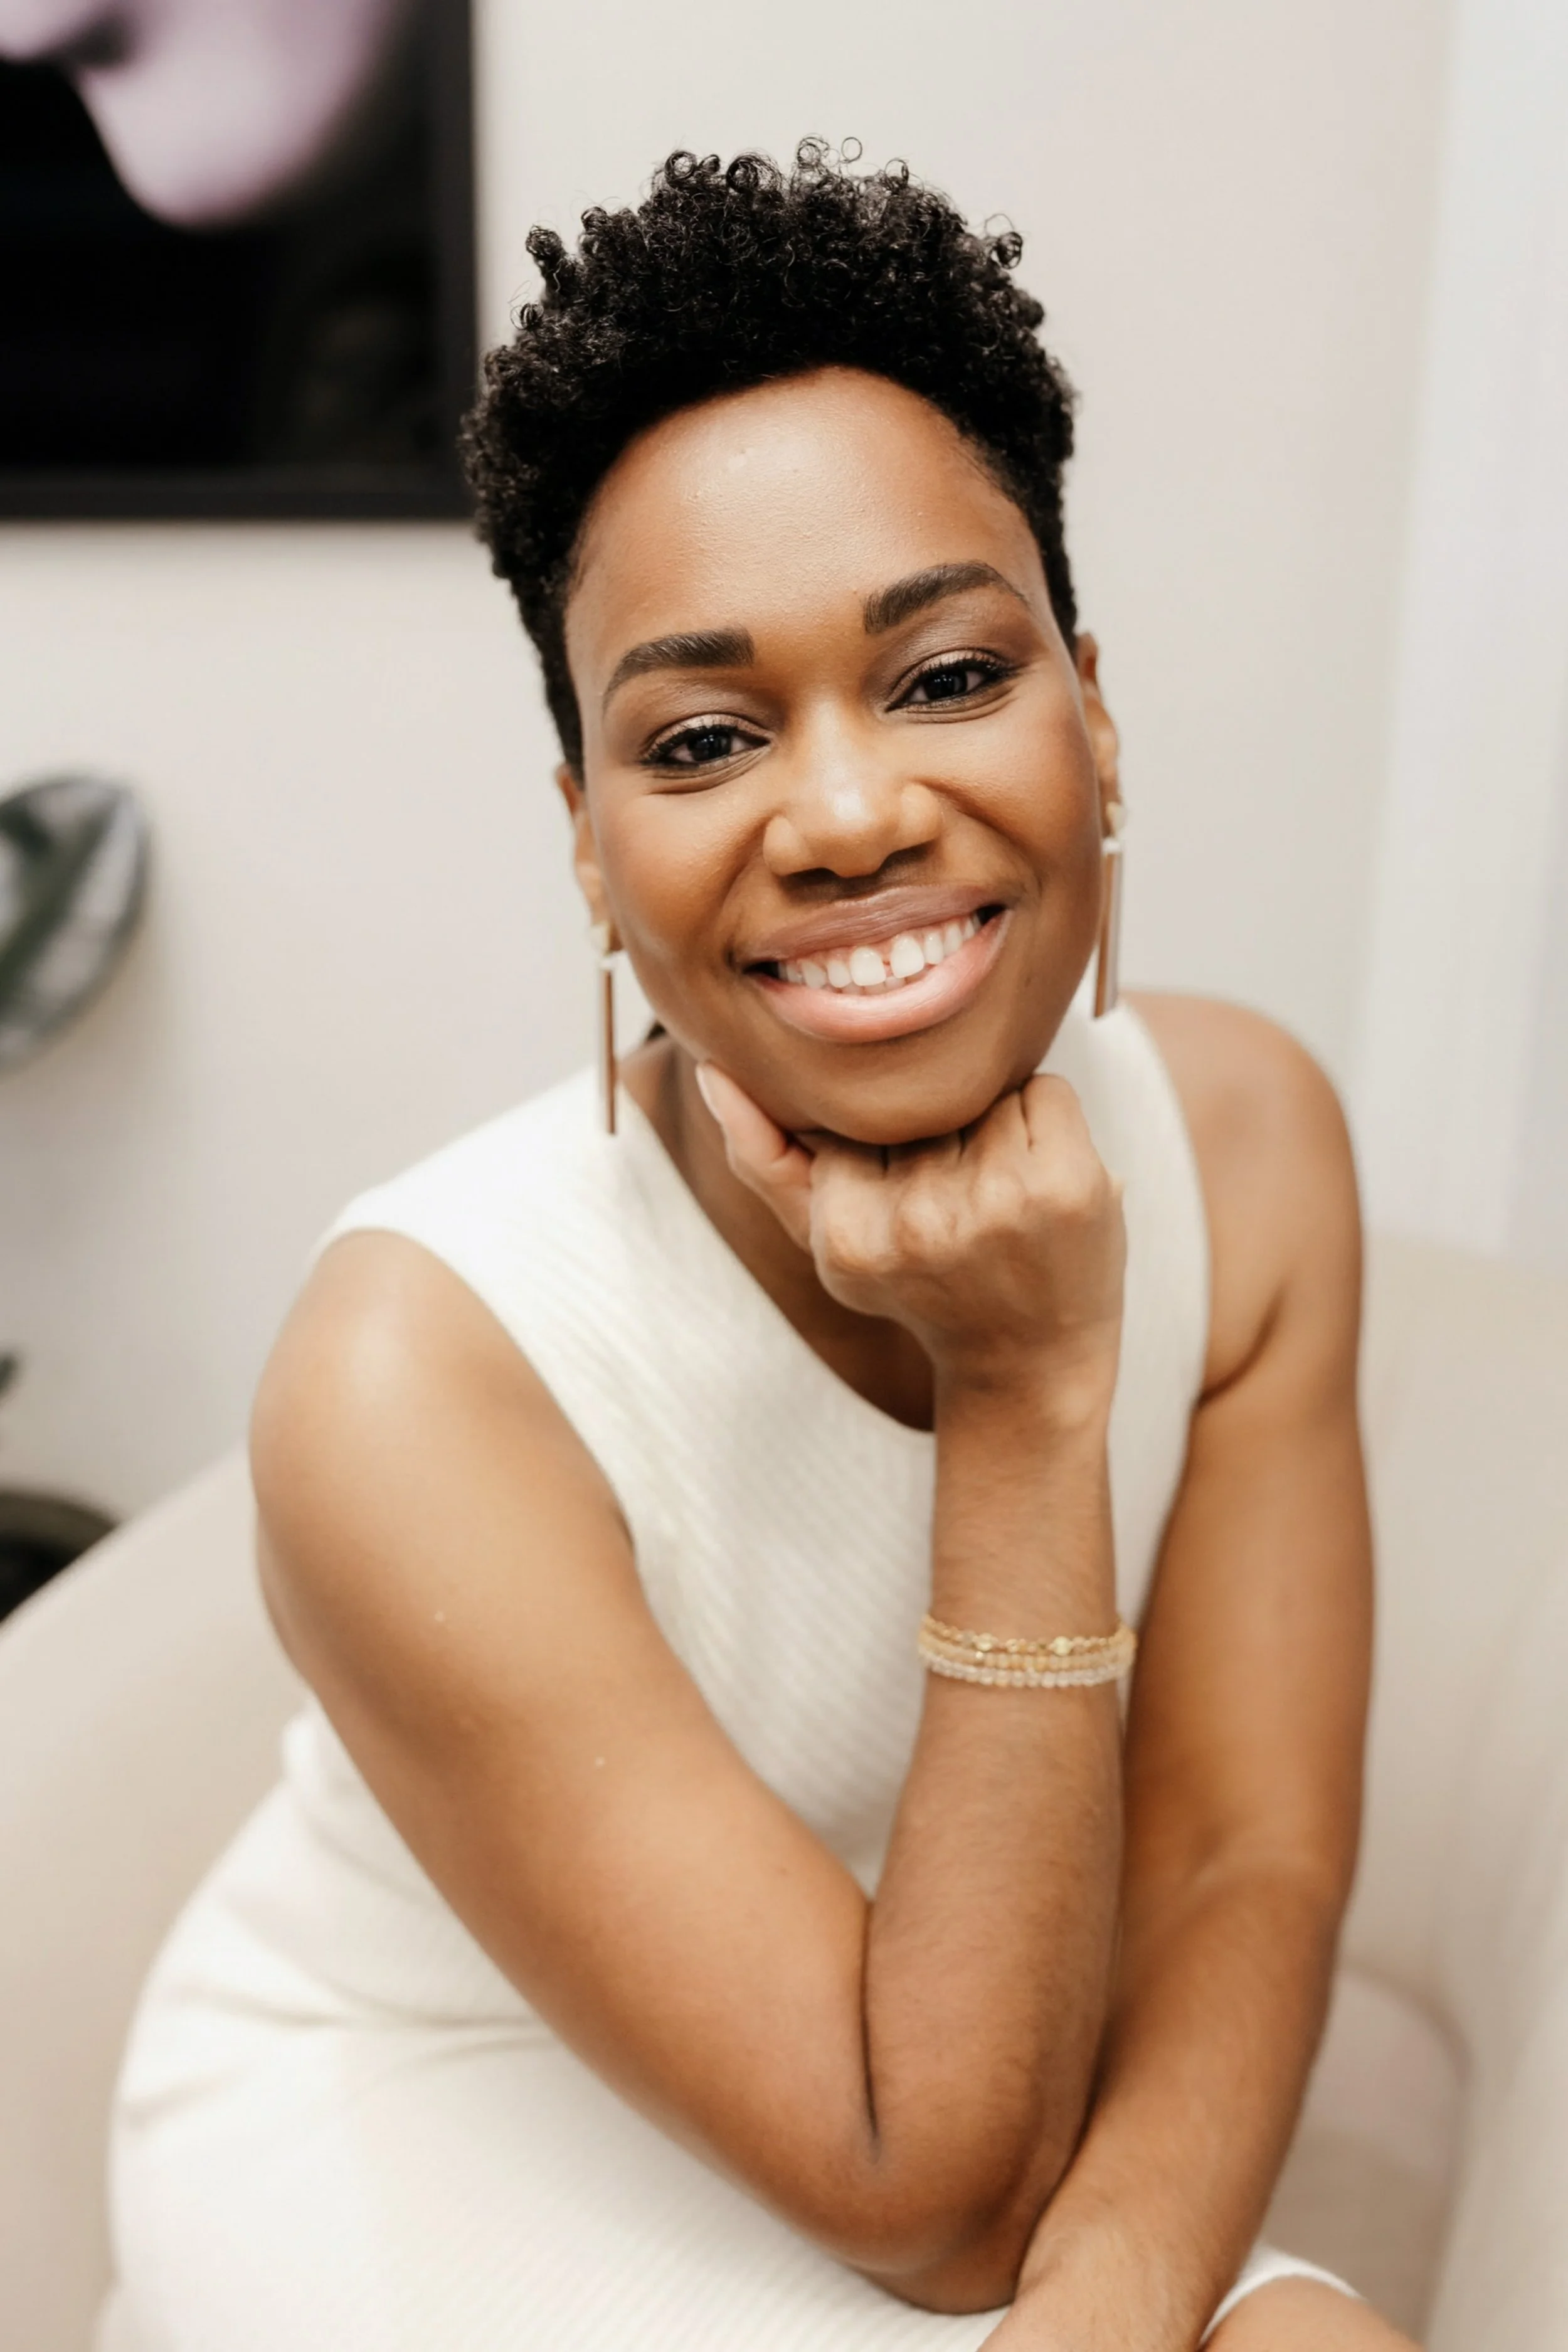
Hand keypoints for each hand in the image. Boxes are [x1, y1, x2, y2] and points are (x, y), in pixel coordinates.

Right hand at [695, 1065, 1124, 1400]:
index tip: (901, 1190)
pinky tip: (1041, 1179)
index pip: (850, 1115)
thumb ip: (764, 1162)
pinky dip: (1046, 1120)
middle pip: (917, 1099)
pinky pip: (1046, 1090)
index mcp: (848, 1236)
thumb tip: (713, 1071)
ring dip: (994, 1123)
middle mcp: (921, 1221)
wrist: (1027, 1364)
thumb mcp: (825, 1241)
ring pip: (981, 1090)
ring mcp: (998, 1202)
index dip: (881, 1135)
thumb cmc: (922, 1290)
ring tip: (998, 1190)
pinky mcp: (1066, 1185)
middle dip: (938, 1126)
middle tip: (958, 1193)